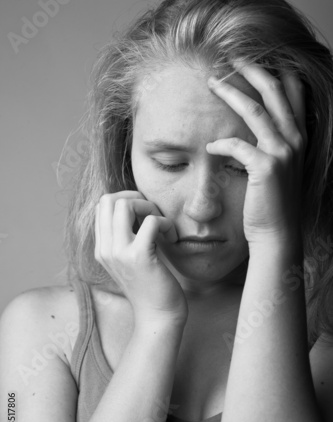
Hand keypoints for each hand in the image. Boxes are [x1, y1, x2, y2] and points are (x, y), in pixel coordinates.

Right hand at [94, 191, 187, 325]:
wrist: (157, 317)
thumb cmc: (150, 287)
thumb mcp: (130, 260)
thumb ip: (125, 237)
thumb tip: (136, 207)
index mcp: (102, 248)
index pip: (102, 205)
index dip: (126, 200)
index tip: (145, 215)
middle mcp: (105, 249)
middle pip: (108, 199)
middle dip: (136, 198)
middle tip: (154, 215)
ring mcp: (120, 252)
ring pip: (125, 204)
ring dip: (150, 208)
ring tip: (162, 226)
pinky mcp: (140, 256)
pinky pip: (151, 221)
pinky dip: (166, 223)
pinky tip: (172, 237)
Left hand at [206, 61, 307, 250]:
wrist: (277, 233)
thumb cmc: (272, 202)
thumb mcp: (278, 167)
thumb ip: (271, 144)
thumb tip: (253, 128)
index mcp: (298, 137)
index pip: (292, 92)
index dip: (273, 71)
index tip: (251, 61)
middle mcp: (294, 139)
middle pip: (274, 91)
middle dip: (251, 69)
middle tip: (229, 59)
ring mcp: (282, 152)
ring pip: (255, 110)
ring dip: (231, 92)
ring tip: (212, 83)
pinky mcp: (266, 167)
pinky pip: (238, 144)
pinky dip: (221, 143)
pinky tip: (209, 146)